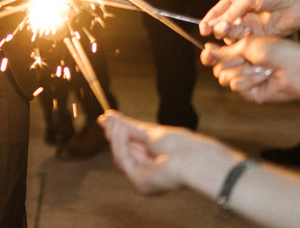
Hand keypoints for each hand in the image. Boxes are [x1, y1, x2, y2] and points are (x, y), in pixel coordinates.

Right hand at [99, 111, 243, 197]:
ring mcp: (143, 179)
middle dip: (114, 133)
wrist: (193, 158)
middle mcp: (148, 172)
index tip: (107, 117)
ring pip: (120, 155)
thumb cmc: (180, 145)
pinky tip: (122, 130)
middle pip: (123, 151)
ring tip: (116, 121)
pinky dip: (120, 143)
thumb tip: (107, 116)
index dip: (118, 132)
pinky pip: (123, 160)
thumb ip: (128, 126)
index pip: (130, 146)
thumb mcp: (149, 131)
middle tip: (106, 117)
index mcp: (153, 161)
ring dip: (116, 136)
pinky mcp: (139, 183)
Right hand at [199, 0, 299, 40]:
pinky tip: (248, 30)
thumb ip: (230, 11)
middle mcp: (240, 12)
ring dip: (230, 32)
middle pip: (221, 25)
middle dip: (217, 28)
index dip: (208, 20)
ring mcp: (249, 24)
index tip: (203, 28)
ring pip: (231, 34)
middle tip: (218, 29)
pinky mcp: (258, 35)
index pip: (217, 11)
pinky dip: (242, 37)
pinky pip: (243, 40)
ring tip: (236, 27)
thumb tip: (215, 25)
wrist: (297, 3)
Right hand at [203, 36, 299, 104]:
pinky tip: (262, 76)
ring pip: (224, 77)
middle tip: (244, 58)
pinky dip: (249, 79)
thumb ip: (225, 50)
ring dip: (242, 71)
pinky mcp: (250, 93)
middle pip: (217, 68)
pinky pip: (236, 86)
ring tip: (260, 67)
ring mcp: (245, 81)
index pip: (217, 56)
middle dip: (230, 61)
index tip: (208, 50)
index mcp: (240, 52)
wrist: (295, 68)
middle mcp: (241, 67)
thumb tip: (208, 50)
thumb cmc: (278, 51)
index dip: (209, 55)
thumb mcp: (248, 44)